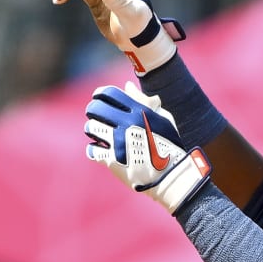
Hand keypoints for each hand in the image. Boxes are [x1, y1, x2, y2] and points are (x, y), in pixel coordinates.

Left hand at [84, 82, 211, 212]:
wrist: (171, 175)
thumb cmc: (169, 145)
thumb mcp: (163, 119)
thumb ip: (143, 102)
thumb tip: (127, 86)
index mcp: (139, 111)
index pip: (109, 94)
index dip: (100, 94)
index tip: (98, 98)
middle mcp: (127, 124)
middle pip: (95, 108)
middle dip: (93, 110)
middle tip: (95, 116)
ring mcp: (119, 142)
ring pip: (91, 128)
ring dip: (93, 130)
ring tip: (98, 134)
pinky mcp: (112, 160)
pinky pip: (92, 149)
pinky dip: (94, 150)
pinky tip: (100, 150)